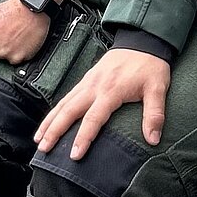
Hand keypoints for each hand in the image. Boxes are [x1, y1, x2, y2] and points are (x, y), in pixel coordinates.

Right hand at [34, 48, 170, 159]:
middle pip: (68, 110)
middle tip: (44, 148)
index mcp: (110, 91)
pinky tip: (50, 120)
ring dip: (49, 121)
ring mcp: (87, 82)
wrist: (140, 41)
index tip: (74, 154)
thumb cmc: (149, 65)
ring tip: (39, 138)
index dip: (83, 137)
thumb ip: (155, 114)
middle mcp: (93, 86)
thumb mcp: (158, 89)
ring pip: (63, 103)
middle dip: (54, 130)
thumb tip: (153, 139)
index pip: (92, 118)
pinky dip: (55, 110)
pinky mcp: (85, 80)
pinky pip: (66, 97)